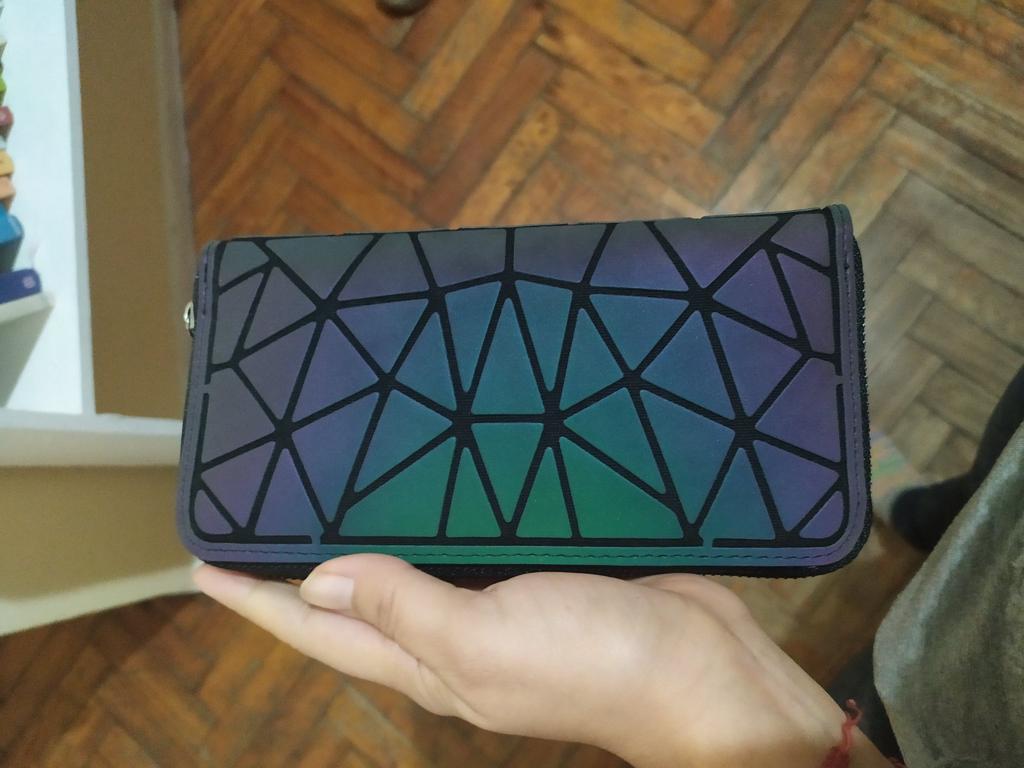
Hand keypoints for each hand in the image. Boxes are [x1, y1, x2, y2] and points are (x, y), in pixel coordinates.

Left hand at [194, 556, 889, 767]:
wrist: (700, 669)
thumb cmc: (590, 661)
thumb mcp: (485, 641)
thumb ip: (405, 609)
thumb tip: (317, 578)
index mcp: (426, 660)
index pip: (319, 628)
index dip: (258, 600)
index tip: (204, 563)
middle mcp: (449, 636)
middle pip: (354, 602)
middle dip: (300, 567)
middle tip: (259, 514)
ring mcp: (493, 604)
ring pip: (408, 568)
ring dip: (363, 538)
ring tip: (325, 492)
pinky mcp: (534, 571)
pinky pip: (463, 544)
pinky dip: (431, 520)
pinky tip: (427, 483)